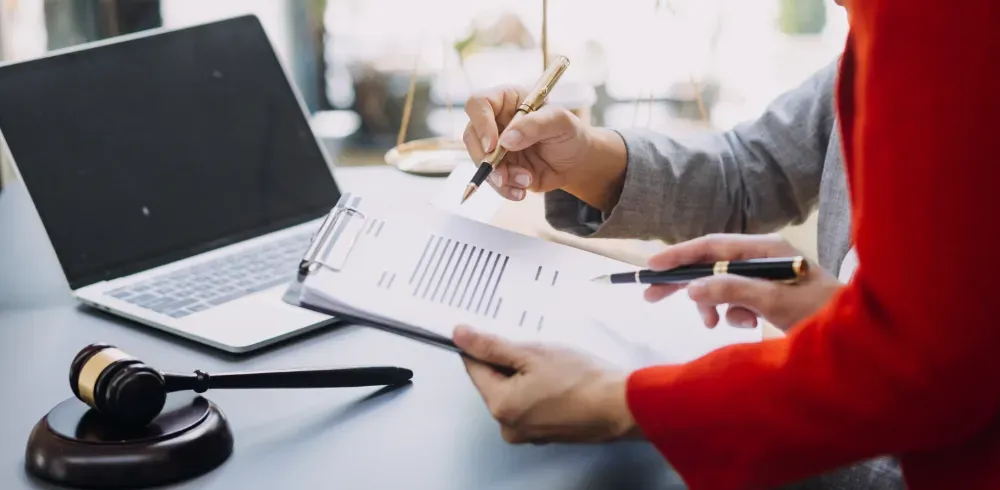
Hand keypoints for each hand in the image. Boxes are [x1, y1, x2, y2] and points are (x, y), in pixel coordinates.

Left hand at [452, 325, 637, 443]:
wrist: (619, 405)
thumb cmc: (582, 382)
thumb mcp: (531, 353)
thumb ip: (491, 346)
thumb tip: (461, 337)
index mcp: (500, 405)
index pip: (474, 368)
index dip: (480, 347)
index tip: (489, 334)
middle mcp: (508, 426)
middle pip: (494, 382)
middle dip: (509, 362)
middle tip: (535, 351)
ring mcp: (527, 433)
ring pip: (514, 392)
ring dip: (525, 375)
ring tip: (552, 366)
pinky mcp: (545, 433)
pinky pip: (531, 405)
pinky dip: (539, 390)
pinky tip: (559, 381)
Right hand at [462, 85, 626, 210]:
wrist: (576, 162)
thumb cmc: (569, 133)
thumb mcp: (560, 122)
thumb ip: (535, 125)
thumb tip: (506, 141)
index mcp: (506, 100)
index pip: (478, 104)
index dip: (481, 123)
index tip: (494, 145)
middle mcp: (495, 122)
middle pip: (472, 136)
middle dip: (485, 159)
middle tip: (503, 175)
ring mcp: (495, 146)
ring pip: (480, 162)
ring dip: (499, 177)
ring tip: (526, 180)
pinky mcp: (500, 168)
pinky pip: (492, 180)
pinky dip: (504, 189)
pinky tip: (521, 192)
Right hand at [643, 234, 843, 330]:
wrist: (857, 336)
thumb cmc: (820, 312)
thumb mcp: (773, 301)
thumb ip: (731, 291)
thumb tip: (692, 289)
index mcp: (764, 247)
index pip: (711, 245)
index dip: (678, 255)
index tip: (651, 267)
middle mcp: (762, 256)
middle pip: (710, 263)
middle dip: (684, 282)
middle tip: (651, 297)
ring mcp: (765, 275)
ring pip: (721, 286)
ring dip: (713, 305)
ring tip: (712, 324)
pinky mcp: (768, 294)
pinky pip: (736, 301)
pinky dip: (734, 314)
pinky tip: (747, 325)